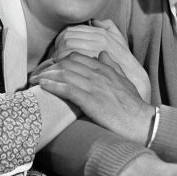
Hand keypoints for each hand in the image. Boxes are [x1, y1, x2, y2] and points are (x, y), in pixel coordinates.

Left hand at [29, 51, 154, 144]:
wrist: (142, 122)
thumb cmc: (133, 106)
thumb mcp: (125, 81)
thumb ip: (113, 66)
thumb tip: (102, 54)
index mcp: (106, 68)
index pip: (77, 57)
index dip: (60, 60)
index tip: (49, 67)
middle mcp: (99, 74)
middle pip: (67, 62)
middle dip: (49, 66)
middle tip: (36, 74)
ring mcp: (94, 86)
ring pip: (65, 73)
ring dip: (46, 75)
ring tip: (34, 80)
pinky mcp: (91, 100)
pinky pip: (67, 88)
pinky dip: (53, 85)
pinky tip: (43, 86)